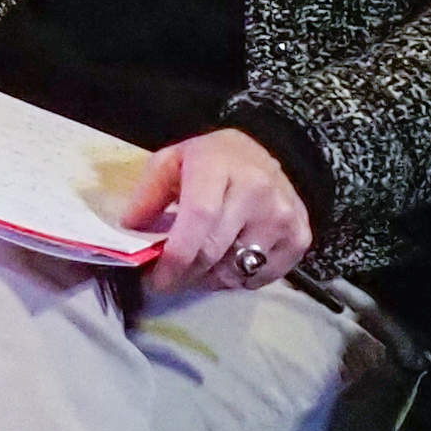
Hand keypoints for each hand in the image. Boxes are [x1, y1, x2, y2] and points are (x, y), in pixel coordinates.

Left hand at [120, 127, 313, 296]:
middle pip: (214, 252)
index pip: (198, 219)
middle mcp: (257, 191)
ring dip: (209, 277)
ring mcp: (282, 216)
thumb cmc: (213, 161)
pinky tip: (229, 257)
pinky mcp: (300, 237)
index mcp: (218, 167)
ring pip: (235, 271)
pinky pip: (259, 278)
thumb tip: (131, 230)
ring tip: (200, 261)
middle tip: (167, 279)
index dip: (175, 256)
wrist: (271, 150)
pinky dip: (238, 278)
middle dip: (184, 275)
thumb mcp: (172, 161)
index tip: (154, 279)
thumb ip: (148, 194)